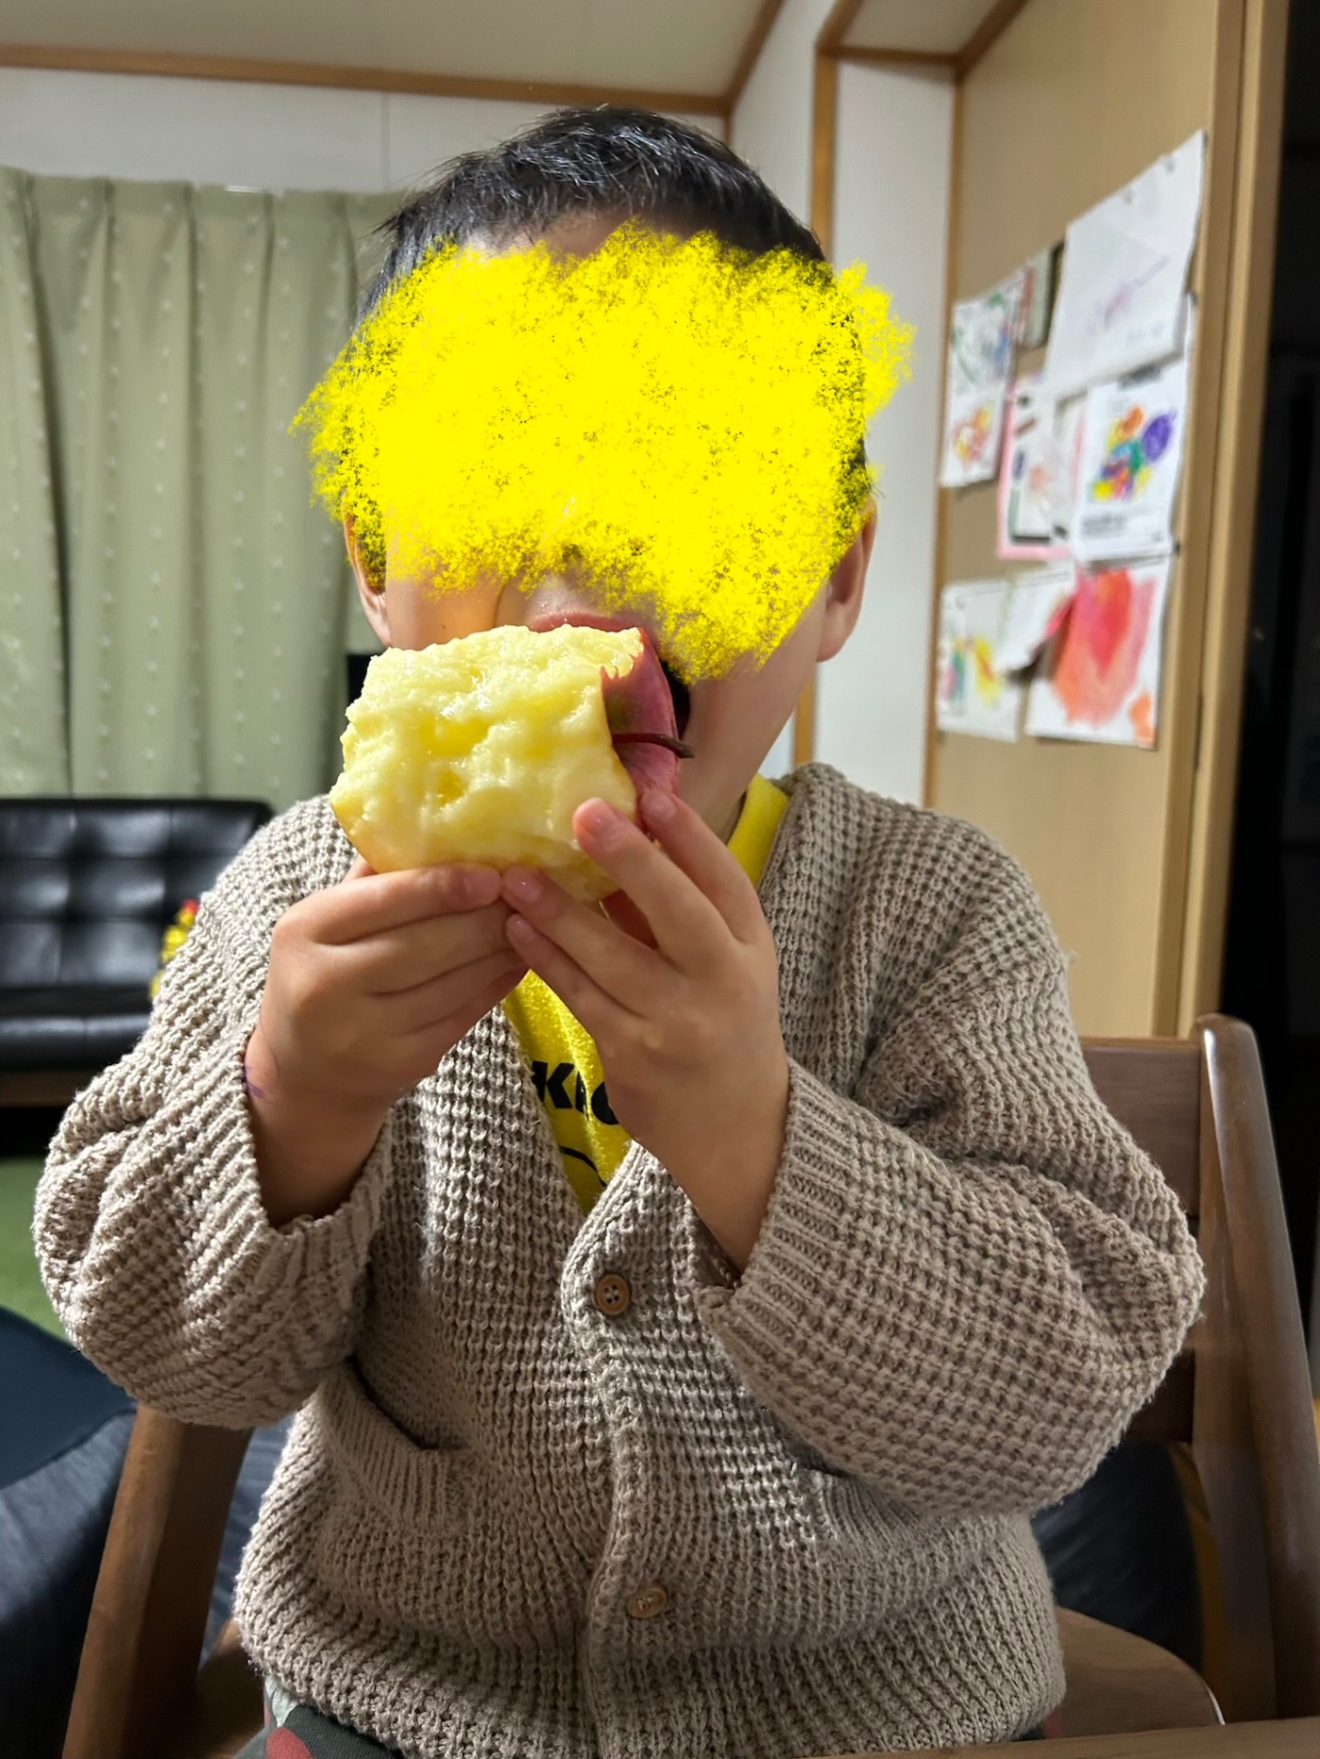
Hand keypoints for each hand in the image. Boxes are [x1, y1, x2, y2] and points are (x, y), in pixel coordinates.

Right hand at [247, 860, 525, 1223]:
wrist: (305, 1071)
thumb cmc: (326, 972)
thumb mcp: (329, 921)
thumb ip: (378, 879)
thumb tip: (449, 829)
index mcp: (305, 930)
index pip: (384, 900)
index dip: (443, 886)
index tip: (492, 873)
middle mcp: (326, 984)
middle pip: (426, 944)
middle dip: (485, 918)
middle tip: (529, 894)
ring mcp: (364, 1032)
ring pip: (452, 982)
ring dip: (501, 950)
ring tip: (535, 922)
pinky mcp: (402, 1064)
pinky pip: (464, 1015)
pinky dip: (497, 984)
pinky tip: (521, 960)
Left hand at [501, 791, 788, 1268]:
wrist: (735, 1125)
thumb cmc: (722, 1022)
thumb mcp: (724, 962)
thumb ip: (679, 908)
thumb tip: (624, 833)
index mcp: (751, 947)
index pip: (725, 881)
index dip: (689, 836)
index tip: (650, 793)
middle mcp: (723, 981)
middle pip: (679, 912)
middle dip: (631, 860)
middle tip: (584, 813)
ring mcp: (678, 1022)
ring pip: (613, 957)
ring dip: (560, 912)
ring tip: (517, 874)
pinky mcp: (634, 1054)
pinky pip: (582, 997)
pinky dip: (547, 960)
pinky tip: (515, 928)